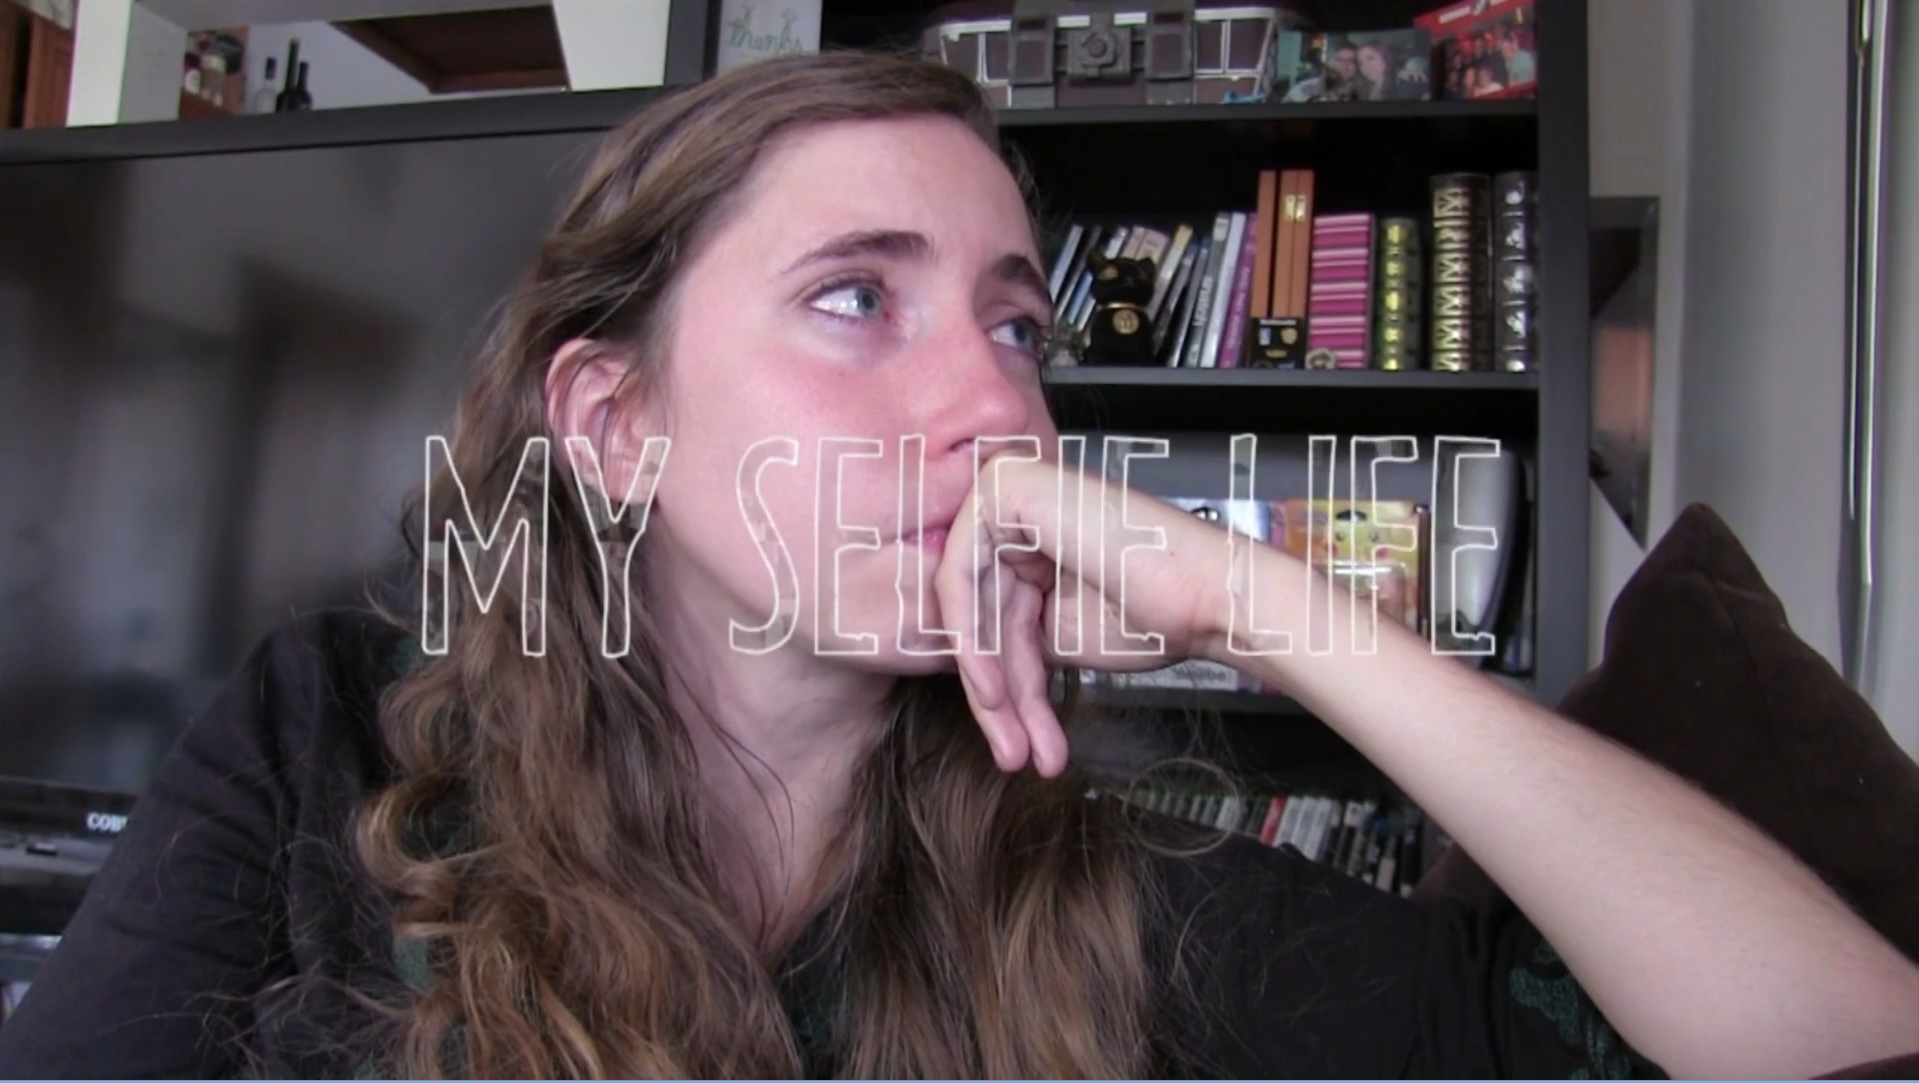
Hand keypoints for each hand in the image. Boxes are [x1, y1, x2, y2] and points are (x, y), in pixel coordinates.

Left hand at [930, 451, 1232, 776]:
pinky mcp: (1004, 488)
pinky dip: (973, 644)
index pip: (990, 612)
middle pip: (979, 613)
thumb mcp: (1058, 636)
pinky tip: (996, 696)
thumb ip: (1005, 636)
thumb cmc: (1155, 614)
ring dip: (993, 689)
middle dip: (998, 697)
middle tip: (1015, 755)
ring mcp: (1008, 487)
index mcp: (1030, 528)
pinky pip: (959, 579)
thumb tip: (961, 667)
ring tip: (1017, 746)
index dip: (1000, 685)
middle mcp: (1016, 500)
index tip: (1017, 743)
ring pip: (968, 608)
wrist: (1209, 600)